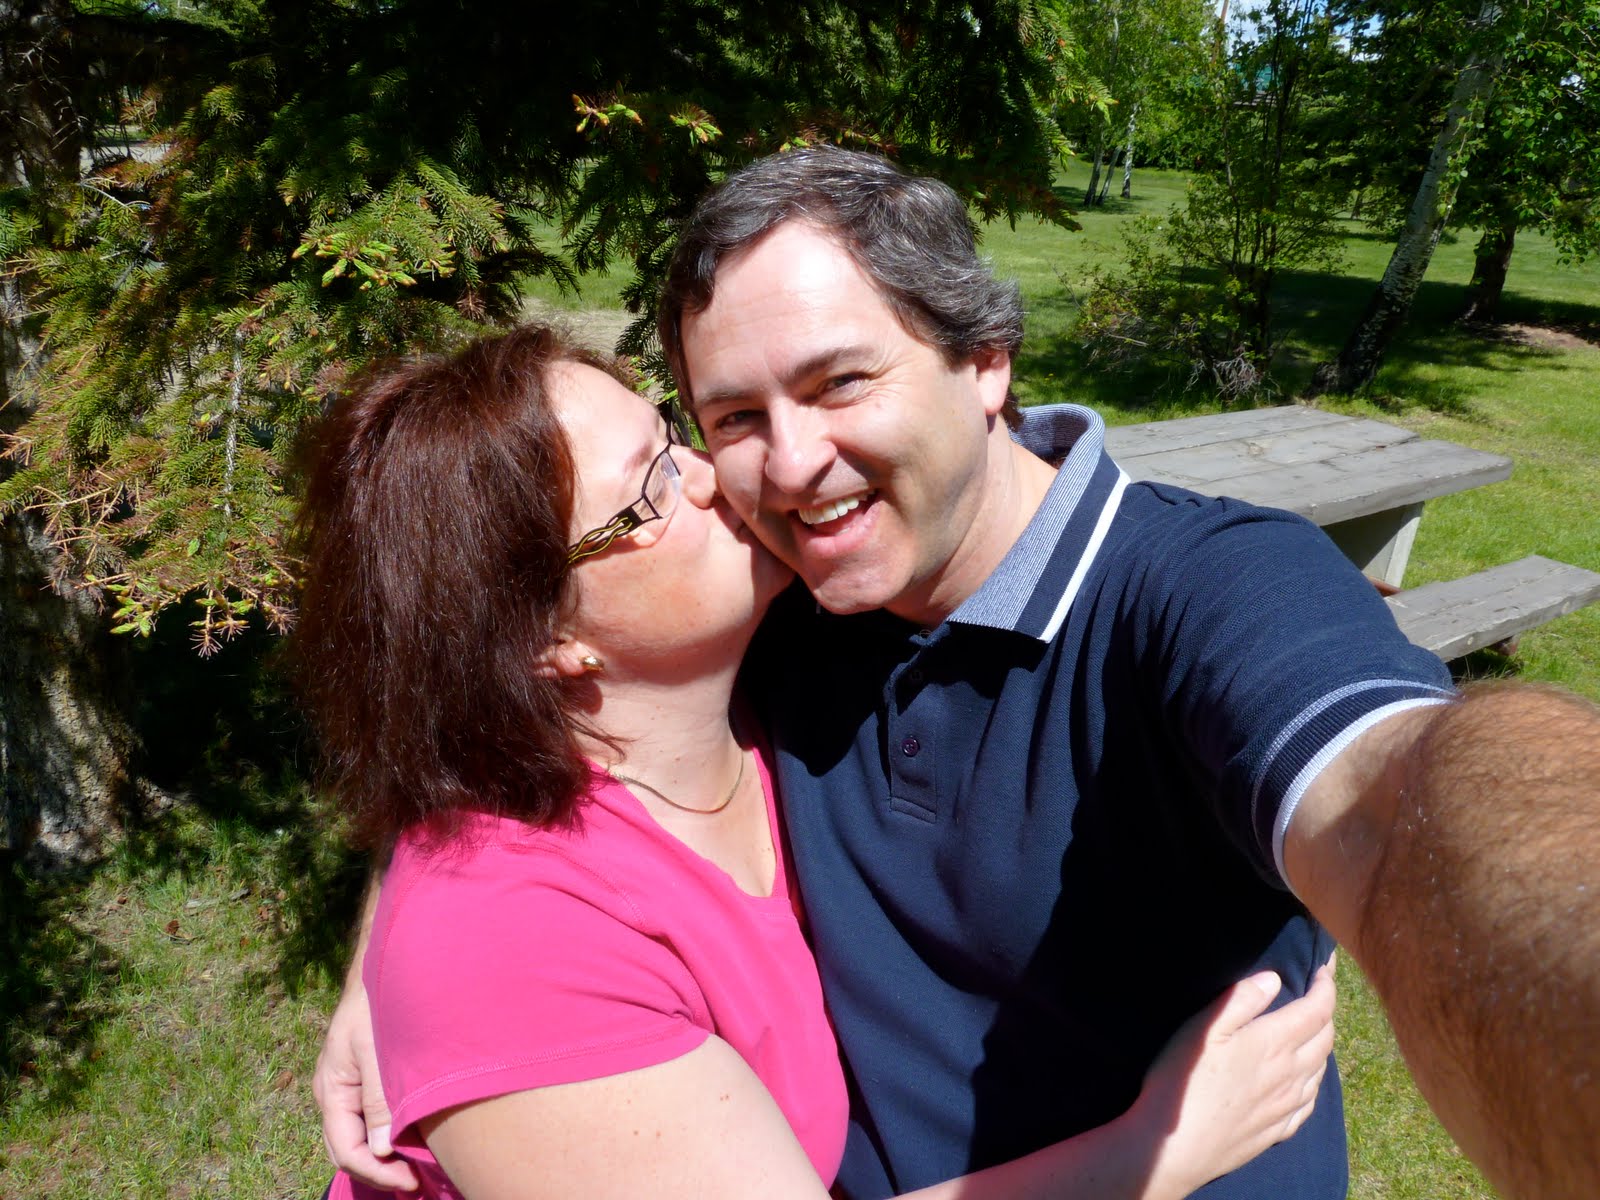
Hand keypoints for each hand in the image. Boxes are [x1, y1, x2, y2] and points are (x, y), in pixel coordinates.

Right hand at [312, 972, 417, 1191]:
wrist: (385, 966)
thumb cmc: (377, 1004)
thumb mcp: (377, 1051)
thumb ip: (379, 1099)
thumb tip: (384, 1149)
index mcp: (332, 1090)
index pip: (347, 1150)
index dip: (377, 1172)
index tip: (412, 1180)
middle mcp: (335, 1092)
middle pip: (349, 1148)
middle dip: (379, 1170)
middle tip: (417, 1179)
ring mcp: (348, 1084)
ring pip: (360, 1134)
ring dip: (384, 1154)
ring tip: (417, 1164)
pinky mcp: (363, 1075)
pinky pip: (370, 1115)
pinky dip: (388, 1132)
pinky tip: (412, 1134)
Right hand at [1134, 958, 1336, 1197]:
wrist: (1175, 1148)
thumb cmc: (1183, 1082)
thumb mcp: (1204, 1028)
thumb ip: (1241, 1001)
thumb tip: (1274, 979)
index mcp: (1274, 1043)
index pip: (1317, 1009)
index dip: (1326, 985)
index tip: (1324, 968)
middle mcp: (1290, 1074)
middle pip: (1325, 1038)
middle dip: (1326, 1011)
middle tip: (1317, 993)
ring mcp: (1286, 1105)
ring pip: (1321, 1069)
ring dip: (1322, 1044)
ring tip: (1311, 1030)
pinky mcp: (1278, 1130)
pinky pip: (1310, 1101)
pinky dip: (1314, 1081)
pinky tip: (1304, 1080)